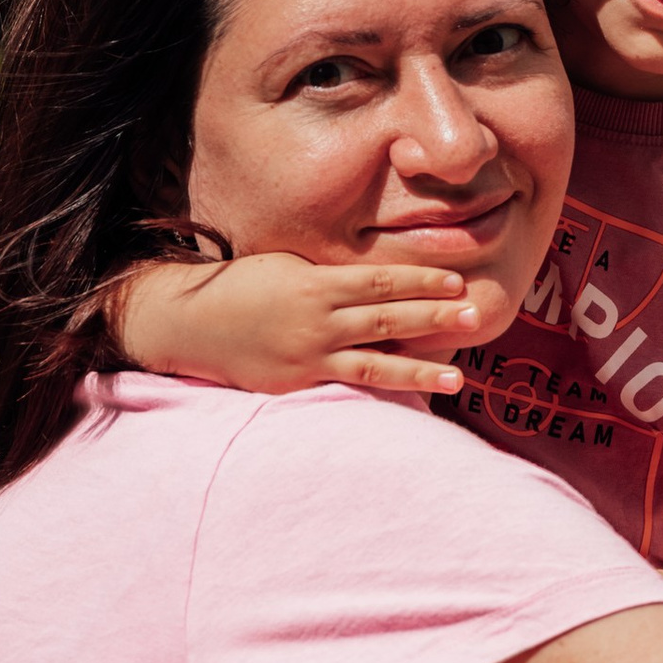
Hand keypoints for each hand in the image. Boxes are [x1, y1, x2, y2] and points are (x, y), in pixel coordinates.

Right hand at [111, 250, 486, 396]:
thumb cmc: (238, 287)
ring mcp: (308, 357)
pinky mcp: (298, 384)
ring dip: (421, 370)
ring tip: (460, 378)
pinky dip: (382, 391)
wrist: (186, 323)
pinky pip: (348, 387)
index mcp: (314, 284)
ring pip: (375, 363)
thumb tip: (374, 281)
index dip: (420, 282)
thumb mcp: (284, 265)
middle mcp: (316, 322)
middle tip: (476, 315)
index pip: (379, 281)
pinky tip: (411, 397)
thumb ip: (328, 275)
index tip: (456, 282)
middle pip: (387, 319)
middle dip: (433, 318)